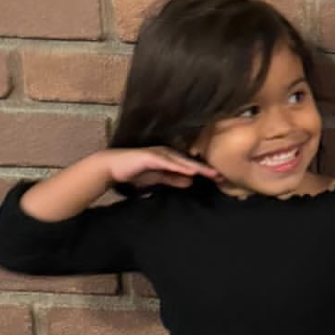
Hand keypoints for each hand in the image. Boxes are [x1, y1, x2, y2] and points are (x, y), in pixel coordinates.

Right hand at [100, 147, 218, 188]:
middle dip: (206, 169)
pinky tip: (191, 172)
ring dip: (197, 167)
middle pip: (190, 162)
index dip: (205, 172)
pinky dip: (180, 167)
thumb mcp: (159, 178)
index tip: (220, 179)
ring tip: (211, 174)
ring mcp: (158, 153)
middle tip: (222, 176)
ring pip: (182, 161)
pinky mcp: (150, 157)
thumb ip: (174, 179)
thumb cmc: (135, 172)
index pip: (191, 166)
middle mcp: (166, 153)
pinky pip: (168, 163)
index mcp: (170, 158)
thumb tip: (191, 182)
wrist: (112, 167)